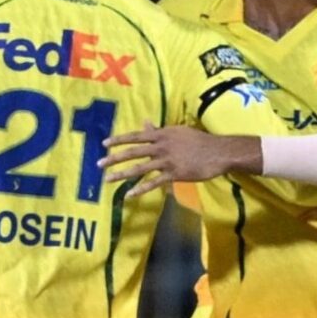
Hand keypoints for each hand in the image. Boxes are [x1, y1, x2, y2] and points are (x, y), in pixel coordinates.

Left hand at [99, 122, 258, 198]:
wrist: (218, 152)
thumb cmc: (198, 141)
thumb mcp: (177, 131)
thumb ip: (159, 130)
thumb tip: (145, 123)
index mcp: (161, 134)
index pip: (135, 136)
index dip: (119, 140)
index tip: (104, 143)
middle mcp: (161, 146)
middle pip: (132, 152)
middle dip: (113, 158)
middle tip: (98, 164)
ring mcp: (167, 161)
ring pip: (139, 168)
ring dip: (121, 174)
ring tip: (107, 180)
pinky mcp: (174, 174)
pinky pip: (153, 183)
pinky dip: (140, 189)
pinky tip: (129, 195)